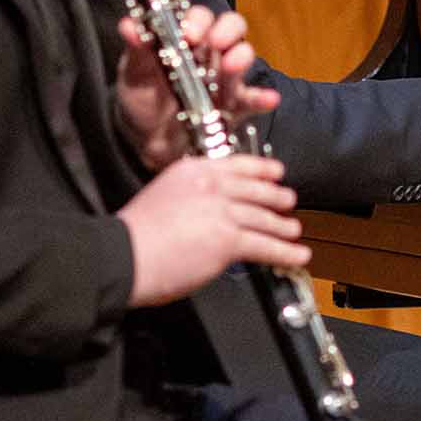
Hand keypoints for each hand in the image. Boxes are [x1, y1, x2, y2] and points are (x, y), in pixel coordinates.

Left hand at [115, 6, 279, 169]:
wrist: (146, 140)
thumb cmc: (141, 99)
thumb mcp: (134, 72)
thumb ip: (137, 48)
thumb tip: (129, 25)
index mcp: (186, 39)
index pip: (201, 17)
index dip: (199, 20)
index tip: (188, 33)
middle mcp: (210, 54)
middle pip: (231, 28)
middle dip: (227, 31)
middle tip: (215, 42)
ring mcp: (224, 80)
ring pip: (243, 58)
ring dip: (242, 57)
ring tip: (232, 65)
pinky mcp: (233, 108)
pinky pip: (252, 101)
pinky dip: (263, 98)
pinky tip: (269, 98)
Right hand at [117, 153, 306, 305]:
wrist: (122, 255)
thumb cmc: (134, 235)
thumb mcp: (163, 195)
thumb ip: (190, 195)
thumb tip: (210, 209)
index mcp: (193, 171)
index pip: (237, 165)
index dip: (262, 169)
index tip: (276, 172)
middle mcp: (211, 186)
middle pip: (256, 189)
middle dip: (276, 197)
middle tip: (288, 201)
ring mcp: (222, 212)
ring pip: (263, 217)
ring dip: (283, 225)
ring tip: (293, 230)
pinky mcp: (228, 240)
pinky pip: (265, 245)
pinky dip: (286, 252)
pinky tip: (297, 254)